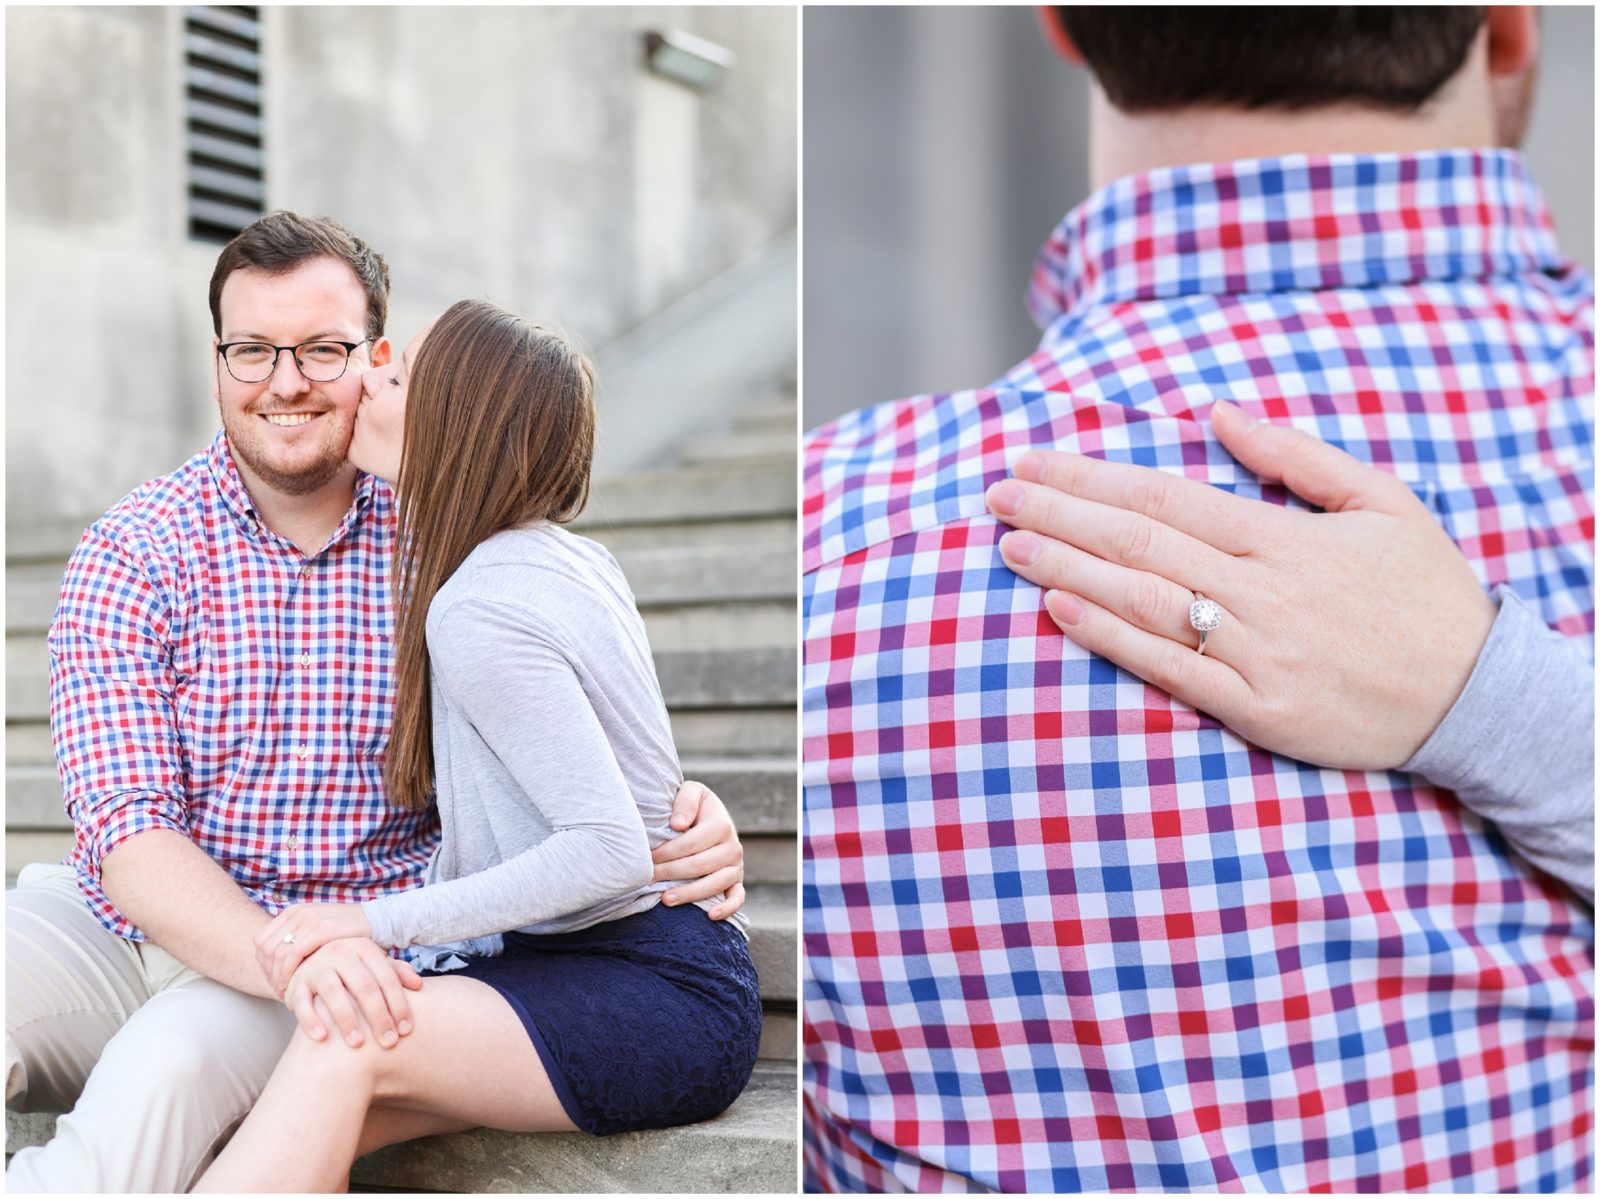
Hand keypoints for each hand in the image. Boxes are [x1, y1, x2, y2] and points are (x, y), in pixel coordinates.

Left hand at [256, 902, 373, 997]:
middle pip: (266, 949)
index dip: (263, 965)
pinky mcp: (322, 928)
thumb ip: (298, 943)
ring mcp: (309, 918)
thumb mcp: (317, 933)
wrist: (378, 921)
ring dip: (277, 977)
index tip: (274, 982)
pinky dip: (288, 973)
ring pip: (277, 953)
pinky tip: (292, 986)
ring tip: (285, 993)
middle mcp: (298, 913)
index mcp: (293, 912)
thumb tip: (273, 967)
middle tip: (278, 991)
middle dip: (268, 974)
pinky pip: (294, 954)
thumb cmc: (347, 935)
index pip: (261, 941)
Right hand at [283, 938, 422, 1048]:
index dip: (399, 1004)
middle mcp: (340, 953)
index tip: (406, 1030)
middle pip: (364, 987)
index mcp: (364, 948)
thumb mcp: (372, 966)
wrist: (308, 964)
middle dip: (378, 1017)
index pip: (387, 977)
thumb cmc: (351, 970)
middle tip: (388, 1043)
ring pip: (334, 994)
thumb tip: (419, 986)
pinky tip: (322, 1038)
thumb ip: (396, 973)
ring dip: (346, 1020)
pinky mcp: (297, 984)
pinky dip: (311, 1020)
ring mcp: (317, 967)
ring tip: (358, 1044)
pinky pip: (303, 1003)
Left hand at [652, 780, 745, 919]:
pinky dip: (727, 908)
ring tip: (666, 899)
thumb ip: (685, 802)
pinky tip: (710, 916)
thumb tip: (678, 825)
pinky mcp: (737, 881)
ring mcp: (736, 866)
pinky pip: (737, 898)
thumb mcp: (692, 792)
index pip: (690, 844)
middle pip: (699, 865)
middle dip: (670, 872)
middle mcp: (733, 847)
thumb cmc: (695, 806)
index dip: (667, 852)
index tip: (647, 858)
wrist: (711, 816)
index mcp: (721, 825)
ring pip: (715, 884)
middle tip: (647, 877)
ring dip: (690, 894)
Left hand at [985, 401, 1496, 770]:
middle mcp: (1263, 592)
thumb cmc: (1425, 591)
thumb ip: (1294, 454)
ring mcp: (1257, 653)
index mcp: (1285, 537)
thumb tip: (1216, 412)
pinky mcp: (1257, 709)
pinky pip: (1170, 668)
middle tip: (997, 496)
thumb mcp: (1380, 500)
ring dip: (1068, 571)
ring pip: (1143, 601)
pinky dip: (1110, 638)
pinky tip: (1060, 611)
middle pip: (1139, 544)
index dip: (1091, 479)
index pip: (1165, 497)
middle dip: (1060, 515)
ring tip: (1009, 546)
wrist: (1479, 696)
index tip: (1035, 462)